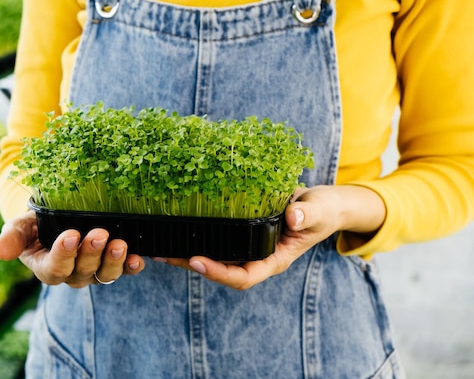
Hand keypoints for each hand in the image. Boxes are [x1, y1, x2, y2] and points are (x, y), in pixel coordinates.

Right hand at [0, 210, 145, 286]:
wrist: (58, 217)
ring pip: (105, 274)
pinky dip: (132, 266)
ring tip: (119, 244)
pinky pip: (125, 270)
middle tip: (99, 234)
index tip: (71, 235)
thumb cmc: (36, 224)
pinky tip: (138, 258)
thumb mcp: (22, 226)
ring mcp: (94, 271)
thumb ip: (13, 237)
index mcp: (46, 267)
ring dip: (114, 261)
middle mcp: (72, 274)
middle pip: (83, 271)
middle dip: (91, 253)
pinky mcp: (114, 264)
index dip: (63, 254)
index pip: (54, 268)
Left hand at [160, 185, 385, 289]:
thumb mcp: (319, 211)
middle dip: (192, 264)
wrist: (320, 205)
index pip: (244, 276)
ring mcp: (247, 246)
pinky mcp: (240, 231)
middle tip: (163, 255)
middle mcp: (257, 256)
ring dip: (186, 252)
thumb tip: (293, 218)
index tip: (197, 260)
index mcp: (274, 259)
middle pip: (221, 269)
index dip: (220, 273)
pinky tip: (175, 226)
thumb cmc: (322, 211)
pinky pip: (217, 237)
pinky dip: (197, 234)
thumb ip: (307, 215)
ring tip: (158, 246)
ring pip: (215, 255)